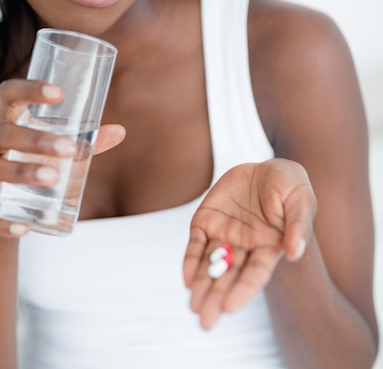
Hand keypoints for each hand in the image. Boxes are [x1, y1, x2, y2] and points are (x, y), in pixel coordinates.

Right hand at [0, 79, 124, 239]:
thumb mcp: (60, 151)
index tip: (59, 93)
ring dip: (22, 172)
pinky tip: (23, 227)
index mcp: (11, 122)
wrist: (6, 209)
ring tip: (53, 177)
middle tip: (68, 150)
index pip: (9, 94)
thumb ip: (88, 141)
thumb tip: (120, 131)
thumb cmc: (37, 164)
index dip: (29, 89)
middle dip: (35, 140)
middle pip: (3, 133)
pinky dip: (2, 222)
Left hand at [183, 158, 316, 328]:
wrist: (267, 166)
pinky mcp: (207, 221)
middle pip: (230, 276)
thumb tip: (295, 253)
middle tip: (206, 321)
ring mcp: (225, 234)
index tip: (230, 308)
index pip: (255, 274)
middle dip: (217, 297)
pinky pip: (196, 243)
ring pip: (210, 264)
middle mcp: (245, 246)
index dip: (243, 290)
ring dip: (202, 285)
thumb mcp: (302, 199)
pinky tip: (187, 279)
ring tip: (194, 306)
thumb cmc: (290, 185)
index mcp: (269, 247)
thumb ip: (298, 225)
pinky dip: (191, 260)